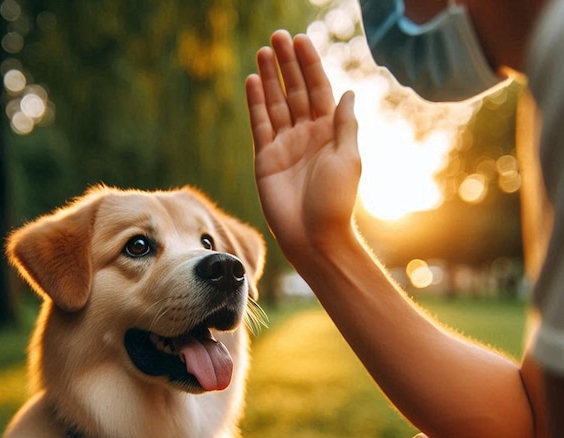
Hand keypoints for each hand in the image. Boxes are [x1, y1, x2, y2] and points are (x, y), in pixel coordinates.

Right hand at [245, 30, 360, 264]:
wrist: (313, 235)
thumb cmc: (335, 200)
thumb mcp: (348, 158)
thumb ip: (345, 124)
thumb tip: (348, 92)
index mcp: (329, 132)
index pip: (318, 90)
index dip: (310, 66)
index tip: (301, 41)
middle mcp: (306, 135)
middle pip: (295, 92)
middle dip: (287, 65)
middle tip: (278, 37)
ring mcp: (284, 146)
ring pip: (275, 104)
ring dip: (270, 78)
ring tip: (263, 52)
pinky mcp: (266, 158)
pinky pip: (259, 125)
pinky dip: (256, 104)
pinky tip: (253, 82)